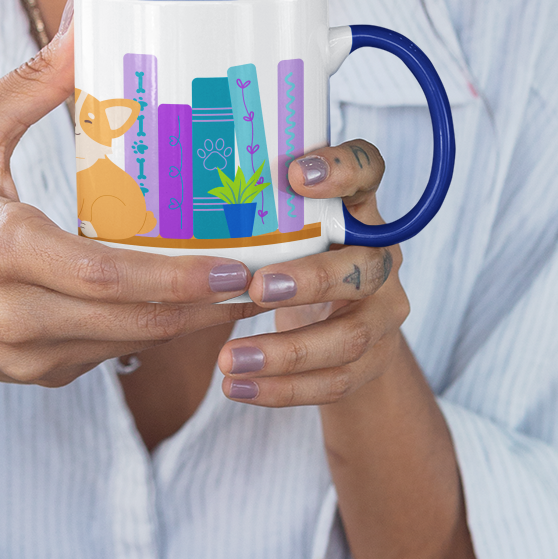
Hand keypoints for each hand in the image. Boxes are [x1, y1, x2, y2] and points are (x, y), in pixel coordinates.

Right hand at [0, 16, 255, 558]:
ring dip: (194, 321)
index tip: (237, 264)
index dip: (177, 279)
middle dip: (210, 304)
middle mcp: (17, 314)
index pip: (105, 279)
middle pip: (135, 323)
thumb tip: (93, 21)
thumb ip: (35, 83)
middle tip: (272, 276)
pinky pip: (112, 353)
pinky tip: (194, 301)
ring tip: (252, 287)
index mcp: (3, 250)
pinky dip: (155, 329)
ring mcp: (30, 354)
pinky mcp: (40, 374)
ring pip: (133, 345)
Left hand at [215, 141, 407, 404]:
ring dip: (286, 353)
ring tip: (228, 360)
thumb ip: (255, 212)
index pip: (368, 169)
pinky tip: (239, 389)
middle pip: (365, 267)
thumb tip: (172, 199)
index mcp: (359, 207)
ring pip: (350, 337)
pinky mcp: (376, 359)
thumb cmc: (293, 255)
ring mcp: (385, 310)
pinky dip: (283, 390)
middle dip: (311, 280)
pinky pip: (334, 381)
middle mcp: (382, 255)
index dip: (342, 168)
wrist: (341, 323)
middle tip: (257, 287)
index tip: (295, 175)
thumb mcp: (282, 226)